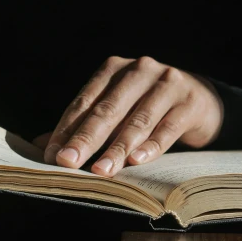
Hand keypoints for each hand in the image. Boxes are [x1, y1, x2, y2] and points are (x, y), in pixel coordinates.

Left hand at [38, 56, 223, 176]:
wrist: (200, 98)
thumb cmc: (147, 106)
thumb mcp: (117, 109)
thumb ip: (83, 124)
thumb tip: (41, 148)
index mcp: (114, 68)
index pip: (85, 101)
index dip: (67, 128)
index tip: (52, 155)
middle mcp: (140, 70)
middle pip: (108, 109)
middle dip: (86, 139)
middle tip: (67, 162)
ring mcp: (167, 84)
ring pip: (137, 120)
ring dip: (117, 148)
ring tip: (101, 171)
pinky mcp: (189, 103)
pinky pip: (167, 128)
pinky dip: (151, 146)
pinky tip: (136, 162)